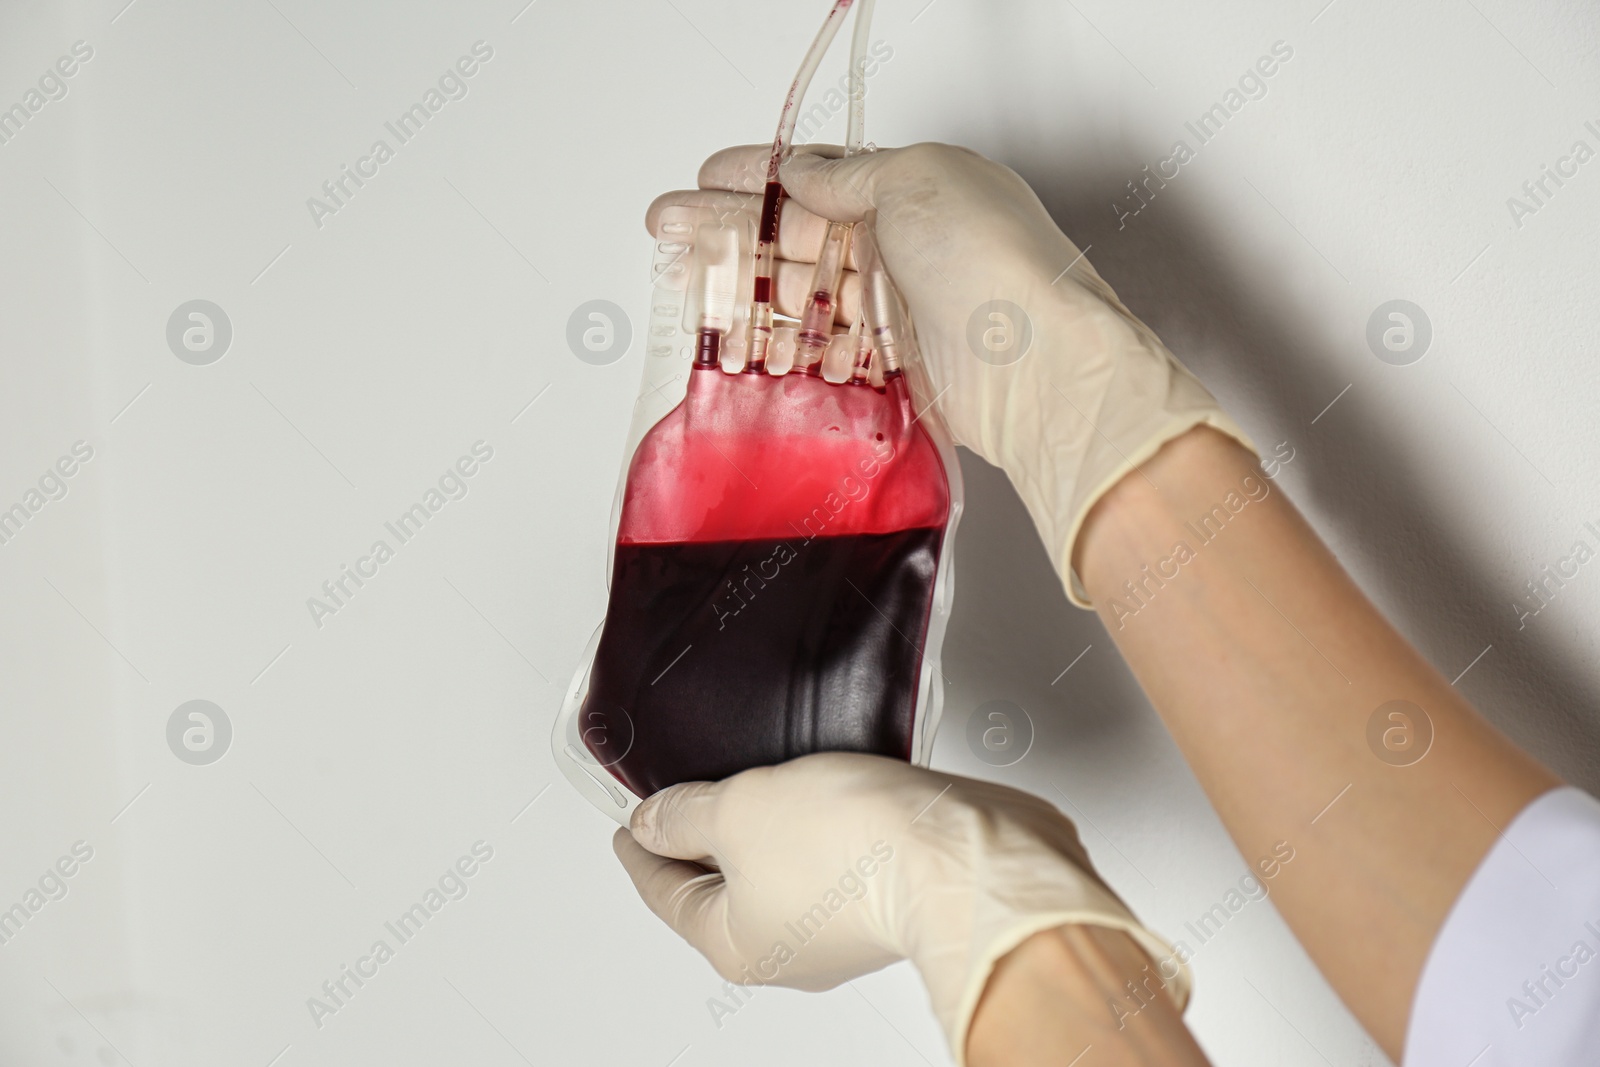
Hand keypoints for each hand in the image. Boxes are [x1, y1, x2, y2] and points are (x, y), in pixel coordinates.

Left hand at [613, 752, 1189, 1063]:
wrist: (961, 854)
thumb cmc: (855, 848)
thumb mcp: (738, 810)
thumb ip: (686, 815)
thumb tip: (652, 820)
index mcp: (735, 942)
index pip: (663, 893)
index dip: (639, 849)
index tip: (628, 824)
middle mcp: (788, 947)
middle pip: (719, 891)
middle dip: (699, 843)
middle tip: (679, 800)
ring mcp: (841, 925)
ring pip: (778, 872)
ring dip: (760, 828)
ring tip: (747, 782)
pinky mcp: (885, 892)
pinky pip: (828, 857)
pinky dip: (810, 825)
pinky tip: (814, 787)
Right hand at [647, 143, 1251, 604]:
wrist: (1039, 369)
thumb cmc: (992, 262)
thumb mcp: (917, 180)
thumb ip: (848, 175)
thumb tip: (801, 170)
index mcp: (914, 189)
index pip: (819, 176)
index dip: (759, 177)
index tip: (705, 181)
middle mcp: (906, 248)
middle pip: (799, 236)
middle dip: (731, 232)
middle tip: (669, 231)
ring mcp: (898, 311)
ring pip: (803, 297)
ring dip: (744, 292)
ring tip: (687, 291)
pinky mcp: (893, 369)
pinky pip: (821, 352)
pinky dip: (778, 346)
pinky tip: (736, 342)